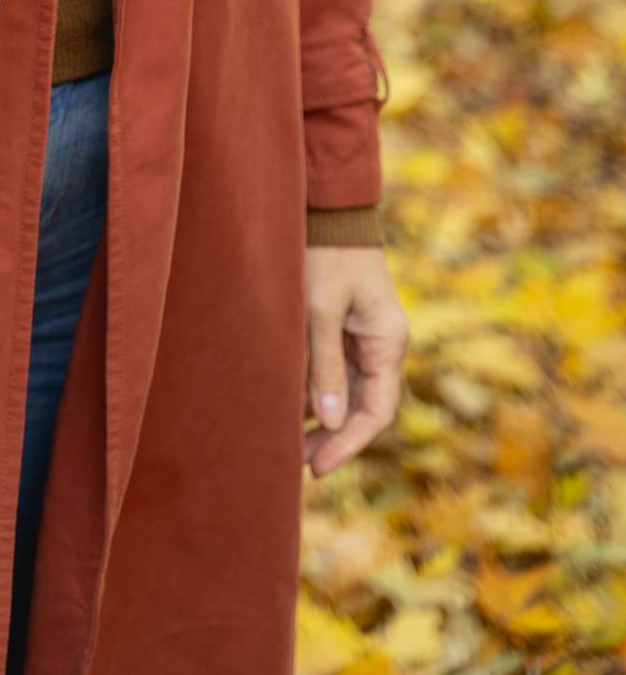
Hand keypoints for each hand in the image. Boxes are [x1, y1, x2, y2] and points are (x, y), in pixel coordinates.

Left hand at [303, 245, 407, 477]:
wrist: (328, 208)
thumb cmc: (326, 253)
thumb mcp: (321, 307)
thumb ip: (324, 363)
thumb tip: (328, 421)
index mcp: (388, 341)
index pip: (377, 410)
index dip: (349, 443)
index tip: (319, 466)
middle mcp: (380, 345)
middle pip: (361, 406)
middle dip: (332, 437)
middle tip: (297, 463)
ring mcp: (362, 337)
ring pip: (344, 392)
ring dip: (320, 418)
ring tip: (287, 444)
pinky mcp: (342, 328)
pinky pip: (332, 371)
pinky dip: (312, 390)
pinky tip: (287, 407)